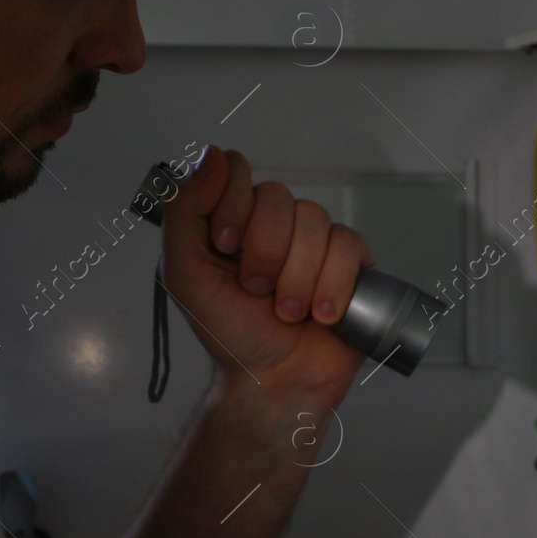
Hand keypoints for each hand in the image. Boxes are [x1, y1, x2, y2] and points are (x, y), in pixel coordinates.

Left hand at [159, 144, 374, 407]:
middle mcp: (275, 224)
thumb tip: (212, 156)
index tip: (226, 249)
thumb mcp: (184, 273)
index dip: (234, 207)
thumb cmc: (228, 332)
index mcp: (233, 219)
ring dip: (298, 278)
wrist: (274, 382)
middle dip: (266, 253)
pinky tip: (321, 314)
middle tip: (256, 291)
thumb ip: (185, 212)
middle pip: (279, 197)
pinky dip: (332, 285)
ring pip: (316, 222)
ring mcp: (316, 242)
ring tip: (289, 313)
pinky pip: (349, 245)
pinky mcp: (352, 262)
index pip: (237, 170)